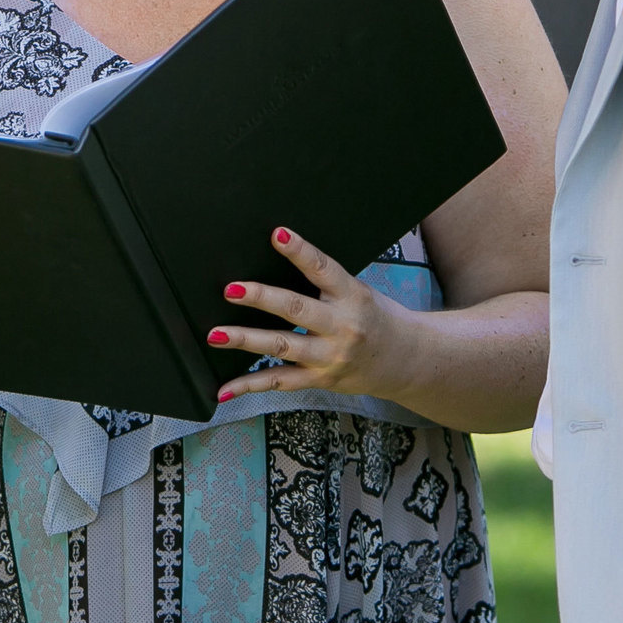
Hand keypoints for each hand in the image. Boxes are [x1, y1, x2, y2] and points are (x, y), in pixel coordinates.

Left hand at [211, 227, 420, 405]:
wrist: (407, 359)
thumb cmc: (373, 317)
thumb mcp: (357, 291)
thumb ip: (324, 280)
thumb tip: (278, 252)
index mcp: (352, 295)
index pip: (323, 268)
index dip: (300, 250)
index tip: (278, 234)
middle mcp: (341, 326)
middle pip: (296, 309)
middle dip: (261, 298)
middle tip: (231, 290)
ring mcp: (329, 356)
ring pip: (282, 346)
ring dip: (245, 340)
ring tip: (216, 334)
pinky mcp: (320, 379)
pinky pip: (280, 382)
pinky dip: (250, 385)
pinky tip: (225, 389)